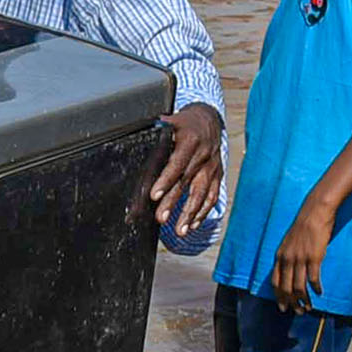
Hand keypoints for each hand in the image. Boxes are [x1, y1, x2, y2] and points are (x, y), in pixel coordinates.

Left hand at [147, 102, 225, 232]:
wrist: (209, 120)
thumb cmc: (184, 123)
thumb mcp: (171, 120)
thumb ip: (157, 129)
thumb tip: (134, 131)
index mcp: (190, 141)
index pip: (176, 163)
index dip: (165, 180)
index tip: (154, 195)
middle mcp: (203, 155)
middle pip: (186, 182)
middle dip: (173, 202)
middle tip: (160, 219)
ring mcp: (212, 167)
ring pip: (201, 194)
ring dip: (190, 214)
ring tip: (180, 231)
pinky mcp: (217, 175)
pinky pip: (212, 196)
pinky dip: (203, 212)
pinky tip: (193, 225)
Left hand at [269, 200, 334, 308]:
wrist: (314, 213)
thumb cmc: (304, 226)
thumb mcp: (289, 242)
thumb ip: (288, 256)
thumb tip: (290, 270)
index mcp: (280, 256)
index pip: (275, 282)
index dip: (278, 296)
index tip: (282, 307)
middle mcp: (287, 259)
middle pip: (285, 288)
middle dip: (291, 303)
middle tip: (298, 312)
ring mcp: (300, 259)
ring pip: (298, 287)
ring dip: (303, 300)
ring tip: (308, 308)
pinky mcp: (313, 258)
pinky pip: (312, 279)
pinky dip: (315, 289)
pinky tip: (319, 293)